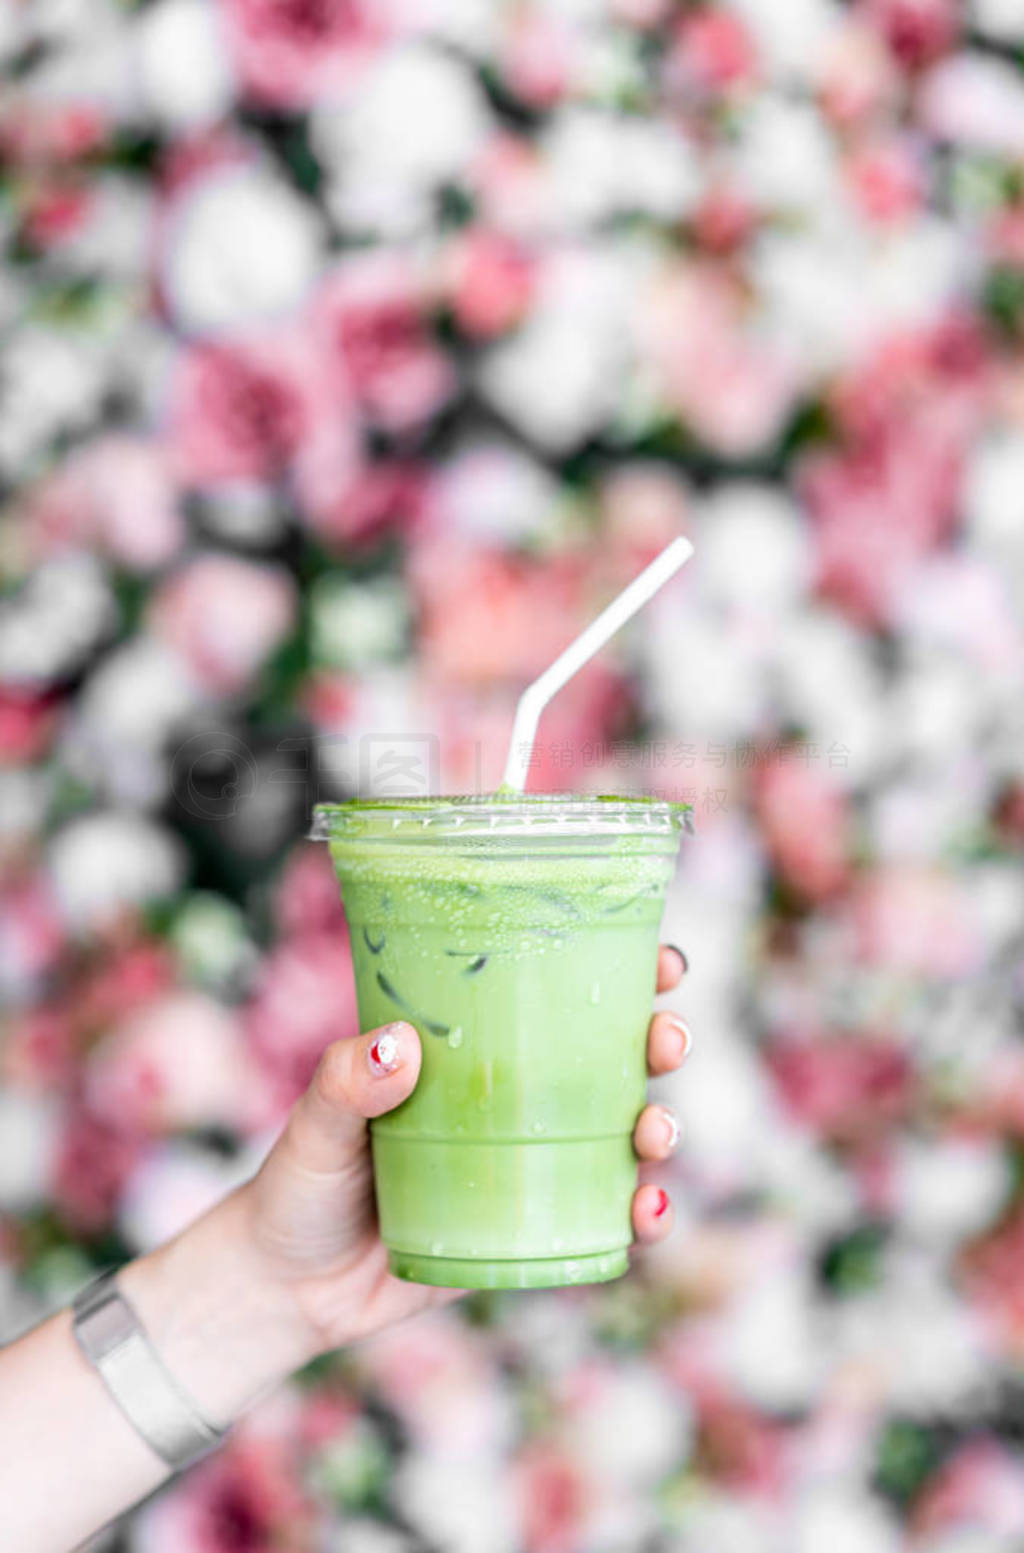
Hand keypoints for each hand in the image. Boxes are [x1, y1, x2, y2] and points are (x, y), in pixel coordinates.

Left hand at [241, 941, 691, 1354]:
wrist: (287, 1291)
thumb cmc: (298, 1185)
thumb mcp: (314, 1124)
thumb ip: (345, 1084)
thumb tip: (397, 1044)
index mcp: (471, 1053)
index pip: (554, 997)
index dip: (621, 972)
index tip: (661, 960)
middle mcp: (513, 1103)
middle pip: (612, 1060)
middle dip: (658, 1041)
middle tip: (666, 1038)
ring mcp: (530, 1169)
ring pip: (622, 1137)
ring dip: (660, 1127)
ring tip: (656, 1132)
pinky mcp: (533, 1235)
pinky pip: (604, 1222)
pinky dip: (642, 1215)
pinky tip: (651, 1210)